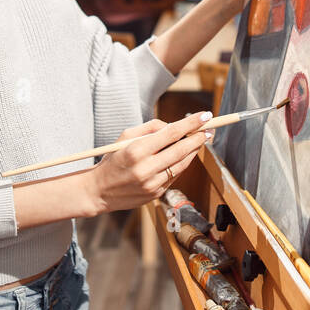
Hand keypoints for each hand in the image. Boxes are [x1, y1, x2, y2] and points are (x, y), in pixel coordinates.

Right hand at [78, 111, 215, 215]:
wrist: (99, 191)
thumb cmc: (113, 159)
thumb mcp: (125, 137)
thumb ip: (150, 128)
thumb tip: (174, 126)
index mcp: (136, 150)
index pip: (171, 133)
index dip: (191, 124)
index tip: (205, 116)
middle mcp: (146, 168)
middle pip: (181, 150)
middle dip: (199, 138)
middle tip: (209, 129)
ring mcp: (152, 184)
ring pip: (182, 164)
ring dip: (194, 151)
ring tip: (201, 140)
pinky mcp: (156, 194)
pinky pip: (175, 175)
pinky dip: (182, 164)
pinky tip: (185, 155)